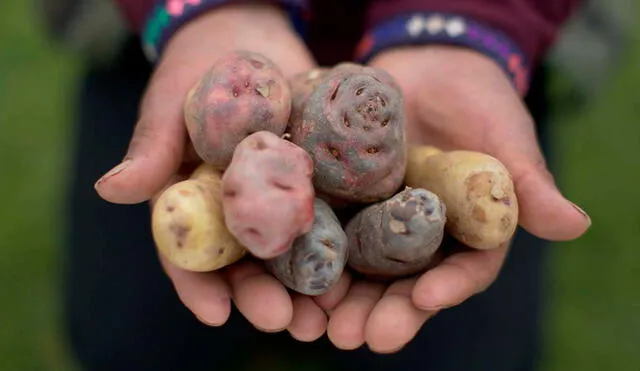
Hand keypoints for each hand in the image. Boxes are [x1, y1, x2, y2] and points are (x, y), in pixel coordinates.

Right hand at [93, 3, 330, 338]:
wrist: (249, 39)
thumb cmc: (196, 70)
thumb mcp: (171, 104)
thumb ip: (152, 148)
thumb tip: (109, 189)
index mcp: (190, 203)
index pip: (187, 252)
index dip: (199, 285)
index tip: (217, 314)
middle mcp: (233, 212)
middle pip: (244, 264)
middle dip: (263, 296)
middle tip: (286, 323)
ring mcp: (274, 200)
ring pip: (288, 253)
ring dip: (306, 288)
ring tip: (327, 317)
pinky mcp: (313, 183)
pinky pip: (326, 217)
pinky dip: (339, 245)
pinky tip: (359, 269)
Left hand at [320, 45, 591, 352]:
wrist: (429, 67)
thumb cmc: (478, 100)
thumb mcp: (506, 135)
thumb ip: (528, 182)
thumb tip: (576, 225)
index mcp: (469, 233)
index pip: (464, 268)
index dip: (447, 286)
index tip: (426, 299)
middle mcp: (423, 238)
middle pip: (405, 284)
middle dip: (384, 312)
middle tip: (358, 337)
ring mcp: (381, 222)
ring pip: (362, 269)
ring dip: (341, 299)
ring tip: (322, 324)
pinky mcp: (346, 201)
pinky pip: (328, 230)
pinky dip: (311, 253)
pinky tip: (292, 275)